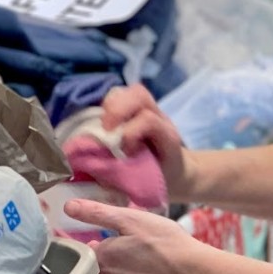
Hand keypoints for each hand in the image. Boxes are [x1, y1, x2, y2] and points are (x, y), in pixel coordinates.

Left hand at [65, 199, 212, 273]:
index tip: (98, 239)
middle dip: (93, 263)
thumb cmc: (165, 242)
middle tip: (115, 250)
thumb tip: (69, 206)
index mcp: (100, 259)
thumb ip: (96, 213)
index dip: (85, 245)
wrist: (193, 271)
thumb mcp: (131, 219)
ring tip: (126, 263)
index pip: (76, 255)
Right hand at [102, 85, 194, 201]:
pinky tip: (101, 123)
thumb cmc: (160, 181)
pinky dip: (106, 106)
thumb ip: (125, 174)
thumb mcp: (146, 183)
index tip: (124, 153)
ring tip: (102, 125)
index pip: (148, 120)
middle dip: (117, 110)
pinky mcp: (136, 110)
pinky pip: (120, 97)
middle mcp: (159, 117)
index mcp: (167, 136)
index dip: (130, 133)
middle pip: (139, 94)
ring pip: (129, 91)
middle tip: (105, 130)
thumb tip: (95, 168)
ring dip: (110, 105)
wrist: (177, 173)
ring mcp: (149, 110)